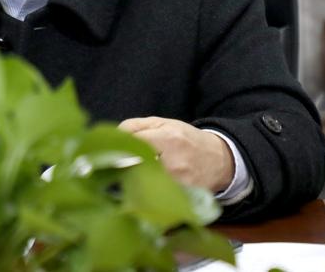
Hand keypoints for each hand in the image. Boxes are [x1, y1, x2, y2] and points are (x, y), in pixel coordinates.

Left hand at [118, 117, 233, 192]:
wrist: (219, 161)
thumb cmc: (186, 140)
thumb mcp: (163, 124)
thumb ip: (135, 126)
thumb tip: (113, 136)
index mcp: (168, 139)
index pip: (133, 145)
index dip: (116, 149)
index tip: (106, 154)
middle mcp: (174, 162)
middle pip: (135, 168)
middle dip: (120, 168)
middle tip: (108, 169)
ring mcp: (178, 184)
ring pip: (143, 186)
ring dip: (130, 184)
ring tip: (124, 180)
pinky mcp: (181, 200)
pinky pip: (154, 200)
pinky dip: (144, 197)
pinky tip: (140, 193)